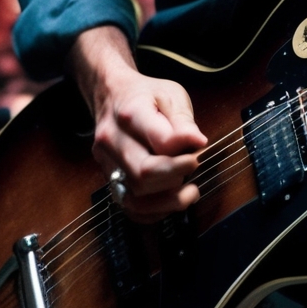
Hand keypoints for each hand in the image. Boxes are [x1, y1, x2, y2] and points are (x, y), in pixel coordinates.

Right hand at [71, 27, 206, 221]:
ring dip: (167, 201)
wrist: (112, 95)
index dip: (185, 153)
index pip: (159, 142)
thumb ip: (183, 121)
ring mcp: (106, 162)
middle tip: (194, 167)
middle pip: (143, 174)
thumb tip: (197, 142)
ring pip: (133, 197)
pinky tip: (170, 201)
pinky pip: (127, 207)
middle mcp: (112, 140)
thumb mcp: (171, 95)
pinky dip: (152, 212)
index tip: (200, 151)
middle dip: (176, 177)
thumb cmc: (146, 96)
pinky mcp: (107, 177)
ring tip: (189, 191)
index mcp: (131, 113)